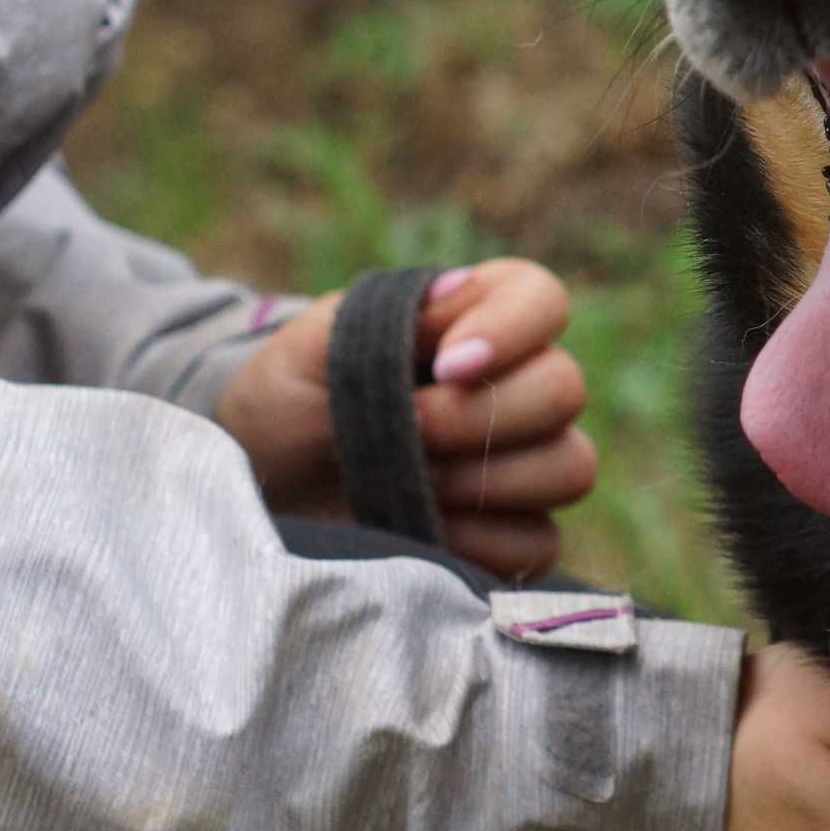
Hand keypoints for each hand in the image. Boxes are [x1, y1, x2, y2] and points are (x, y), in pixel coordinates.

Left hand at [215, 259, 597, 580]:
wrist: (260, 494)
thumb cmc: (286, 405)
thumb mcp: (309, 349)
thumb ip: (383, 314)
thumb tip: (458, 289)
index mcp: (475, 320)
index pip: (542, 300)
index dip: (510, 331)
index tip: (444, 366)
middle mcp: (515, 387)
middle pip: (564, 389)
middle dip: (481, 415)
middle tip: (408, 430)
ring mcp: (522, 465)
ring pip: (569, 465)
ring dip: (485, 478)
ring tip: (411, 483)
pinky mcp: (512, 536)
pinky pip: (539, 541)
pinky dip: (481, 540)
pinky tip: (422, 531)